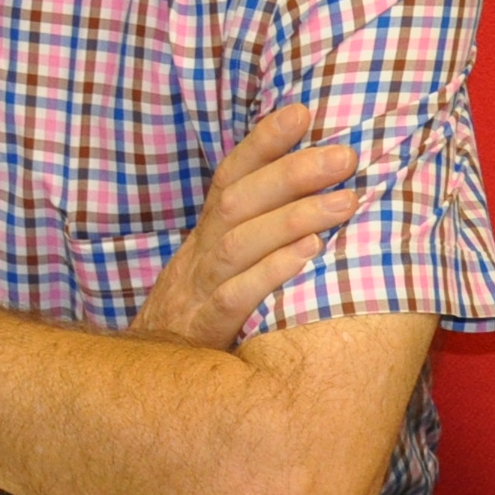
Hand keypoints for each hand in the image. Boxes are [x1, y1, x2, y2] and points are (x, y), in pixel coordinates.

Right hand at [132, 104, 356, 347]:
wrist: (148, 383)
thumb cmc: (205, 322)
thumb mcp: (221, 273)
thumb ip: (257, 238)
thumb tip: (323, 200)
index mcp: (206, 236)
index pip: (229, 176)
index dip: (262, 142)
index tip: (302, 111)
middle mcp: (199, 254)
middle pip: (237, 201)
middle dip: (290, 173)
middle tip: (344, 156)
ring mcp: (198, 289)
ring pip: (238, 242)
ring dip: (293, 217)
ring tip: (346, 201)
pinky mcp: (205, 328)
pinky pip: (236, 295)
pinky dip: (272, 271)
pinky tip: (310, 254)